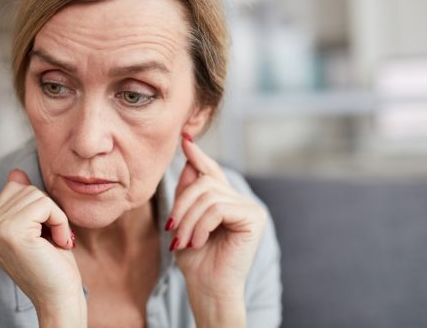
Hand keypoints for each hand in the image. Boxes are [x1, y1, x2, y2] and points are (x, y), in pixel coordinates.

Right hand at [0, 169, 85, 325]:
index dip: (39, 207)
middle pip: (24, 189)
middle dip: (47, 210)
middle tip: (51, 239)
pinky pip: (44, 205)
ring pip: (35, 194)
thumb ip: (22, 201)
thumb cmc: (52, 264)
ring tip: (53, 242)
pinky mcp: (11, 232)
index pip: (15, 188)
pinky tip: (57, 243)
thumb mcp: (36, 226)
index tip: (43, 235)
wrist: (59, 298)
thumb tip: (15, 172)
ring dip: (55, 217)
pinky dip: (59, 221)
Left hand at [167, 135, 267, 325]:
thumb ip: (188, 191)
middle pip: (204, 181)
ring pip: (208, 194)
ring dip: (188, 218)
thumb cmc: (195, 259)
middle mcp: (241, 201)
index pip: (211, 171)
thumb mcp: (184, 219)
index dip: (197, 155)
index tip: (184, 139)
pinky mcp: (254, 218)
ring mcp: (250, 208)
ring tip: (183, 240)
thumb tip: (188, 156)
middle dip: (181, 204)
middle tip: (171, 229)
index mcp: (226, 201)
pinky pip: (218, 207)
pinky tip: (198, 241)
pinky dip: (201, 225)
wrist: (207, 288)